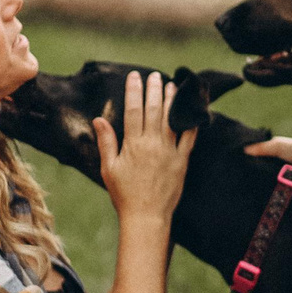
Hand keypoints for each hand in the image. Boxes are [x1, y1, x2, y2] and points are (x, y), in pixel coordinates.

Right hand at [93, 71, 195, 225]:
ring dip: (171, 101)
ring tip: (171, 85)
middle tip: (154, 76)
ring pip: (171, 119)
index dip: (133, 91)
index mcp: (133, 145)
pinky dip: (191, 123)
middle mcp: (152, 144)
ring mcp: (169, 152)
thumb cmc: (124, 194)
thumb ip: (106, 142)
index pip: (133, 110)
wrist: (146, 217)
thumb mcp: (109, 168)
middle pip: (154, 110)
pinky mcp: (182, 161)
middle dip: (153, 90)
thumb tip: (99, 119)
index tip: (134, 77)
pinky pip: (189, 138)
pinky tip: (192, 111)